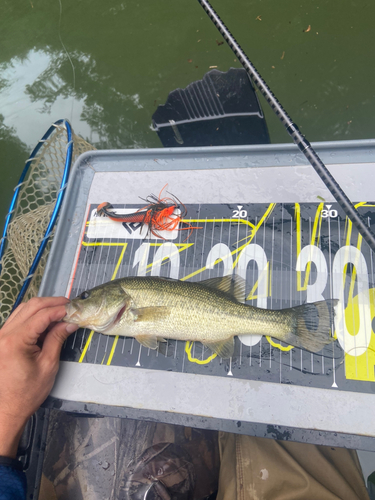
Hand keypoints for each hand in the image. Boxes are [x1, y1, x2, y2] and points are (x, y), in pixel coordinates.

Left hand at [0, 297, 77, 457]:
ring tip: (61, 311)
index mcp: (14, 342)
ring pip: (23, 309)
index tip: (74, 308)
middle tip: (70, 305)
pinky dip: (34, 316)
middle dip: (52, 303)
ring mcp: (1, 336)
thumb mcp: (48, 365)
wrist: (8, 409)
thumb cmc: (27, 392)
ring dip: (43, 307)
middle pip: (30, 307)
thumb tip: (69, 323)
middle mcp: (4, 335)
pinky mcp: (2, 339)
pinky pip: (19, 319)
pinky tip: (47, 320)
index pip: (40, 316)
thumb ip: (57, 339)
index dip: (59, 309)